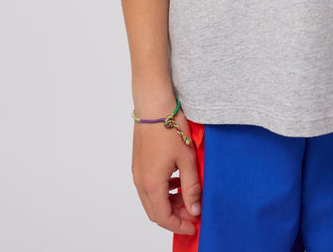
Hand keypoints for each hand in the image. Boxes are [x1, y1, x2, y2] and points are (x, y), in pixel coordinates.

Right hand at [131, 109, 200, 236]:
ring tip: (188, 196)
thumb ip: (191, 187)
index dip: (179, 225)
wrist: (154, 105)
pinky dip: (163, 191)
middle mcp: (141, 182)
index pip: (163, 218)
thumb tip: (195, 209)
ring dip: (169, 203)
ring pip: (152, 199)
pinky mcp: (139, 164)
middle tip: (193, 213)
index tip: (194, 225)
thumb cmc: (170, 128)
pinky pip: (149, 186)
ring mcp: (138, 172)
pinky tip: (177, 181)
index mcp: (152, 184)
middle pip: (156, 211)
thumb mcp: (187, 159)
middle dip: (175, 216)